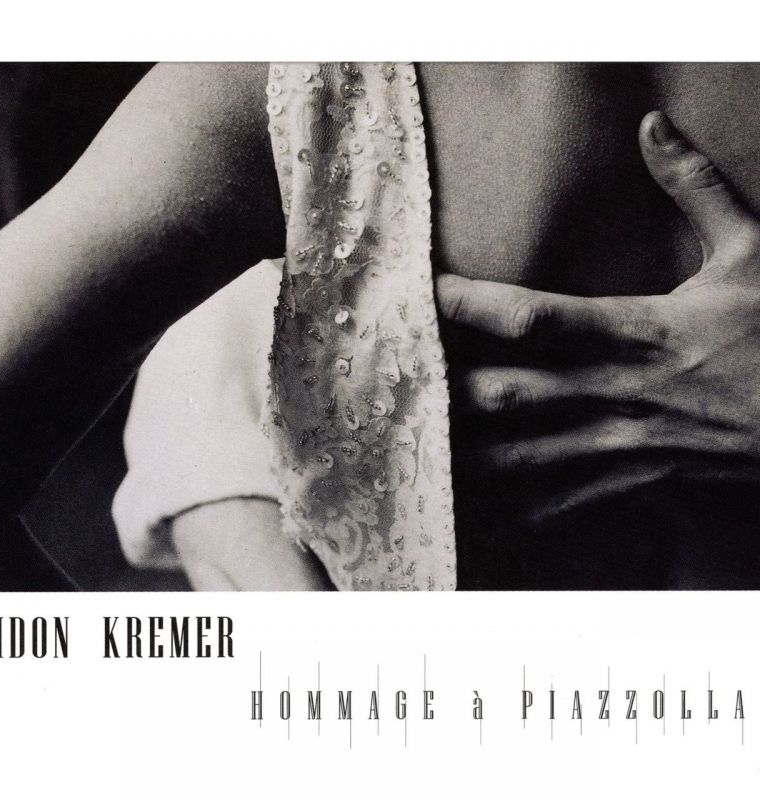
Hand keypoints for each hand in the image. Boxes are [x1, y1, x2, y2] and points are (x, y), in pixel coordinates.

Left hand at [437, 111, 759, 525]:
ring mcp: (623, 443)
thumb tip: (652, 124)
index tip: (421, 293)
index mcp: (637, 329)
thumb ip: (695, 186)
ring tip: (407, 457)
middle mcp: (616, 390)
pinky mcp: (636, 480)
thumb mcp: (752, 250)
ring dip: (465, 460)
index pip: (534, 314)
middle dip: (445, 393)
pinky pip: (565, 503)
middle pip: (508, 394)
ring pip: (524, 458)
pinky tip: (475, 522)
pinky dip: (517, 513)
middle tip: (387, 387)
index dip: (470, 304)